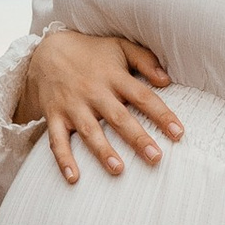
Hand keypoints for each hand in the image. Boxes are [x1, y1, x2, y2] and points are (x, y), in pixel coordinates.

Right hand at [19, 27, 181, 184]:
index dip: (161, 115)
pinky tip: (74, 178)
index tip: (178, 133)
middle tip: (155, 157)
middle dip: (137, 138)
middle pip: (118, 118)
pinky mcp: (55, 116)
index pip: (143, 97)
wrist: (46, 51)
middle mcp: (94, 92)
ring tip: (118, 169)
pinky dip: (64, 159)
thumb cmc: (91, 53)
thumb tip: (166, 80)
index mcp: (114, 77)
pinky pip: (58, 140)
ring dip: (103, 150)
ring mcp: (73, 105)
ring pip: (89, 131)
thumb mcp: (120, 47)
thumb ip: (145, 60)